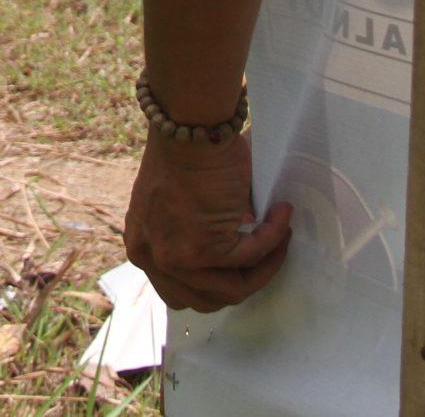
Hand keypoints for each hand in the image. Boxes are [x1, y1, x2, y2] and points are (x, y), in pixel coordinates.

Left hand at [124, 129, 292, 311]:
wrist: (188, 125)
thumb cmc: (187, 150)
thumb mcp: (176, 205)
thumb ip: (192, 236)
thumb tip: (234, 252)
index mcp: (143, 247)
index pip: (178, 292)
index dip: (215, 283)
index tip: (242, 264)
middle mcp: (152, 259)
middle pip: (205, 299)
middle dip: (242, 281)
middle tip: (266, 253)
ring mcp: (176, 259)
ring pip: (233, 288)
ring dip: (265, 262)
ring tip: (280, 232)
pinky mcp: (203, 250)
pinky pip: (253, 256)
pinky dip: (274, 238)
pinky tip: (281, 214)